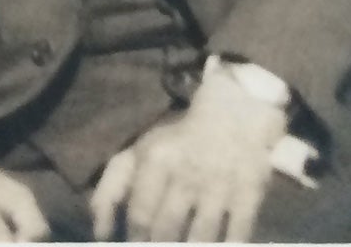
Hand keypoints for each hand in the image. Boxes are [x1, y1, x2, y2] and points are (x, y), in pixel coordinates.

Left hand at [89, 65, 288, 240]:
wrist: (233, 116)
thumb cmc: (177, 142)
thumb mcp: (139, 154)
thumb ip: (112, 189)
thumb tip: (99, 232)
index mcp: (156, 160)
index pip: (139, 215)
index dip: (134, 240)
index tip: (134, 246)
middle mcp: (187, 174)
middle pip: (166, 232)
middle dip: (158, 246)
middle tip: (157, 246)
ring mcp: (220, 187)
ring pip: (200, 240)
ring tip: (183, 245)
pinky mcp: (250, 195)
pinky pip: (237, 237)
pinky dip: (227, 246)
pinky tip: (215, 246)